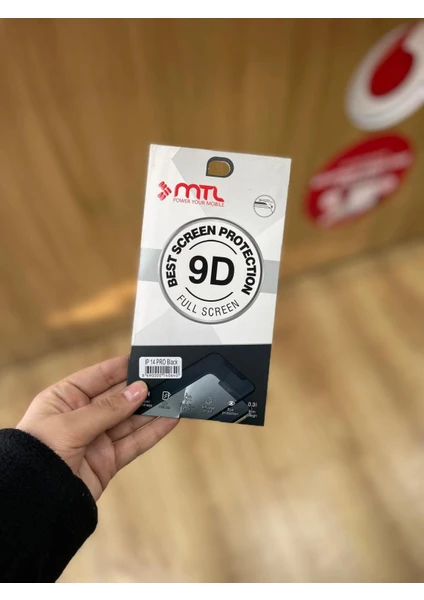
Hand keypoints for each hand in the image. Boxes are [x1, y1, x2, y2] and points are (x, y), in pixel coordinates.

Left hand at [16, 355, 177, 500]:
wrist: (33, 502)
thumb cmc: (38, 455)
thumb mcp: (71, 425)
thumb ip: (108, 409)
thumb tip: (139, 390)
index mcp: (64, 399)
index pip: (98, 377)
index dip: (122, 368)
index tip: (146, 359)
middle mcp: (81, 417)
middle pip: (118, 398)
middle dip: (142, 389)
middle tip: (168, 377)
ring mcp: (96, 440)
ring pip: (130, 420)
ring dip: (153, 410)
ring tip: (175, 396)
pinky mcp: (108, 461)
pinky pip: (134, 443)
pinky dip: (153, 432)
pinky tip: (170, 420)